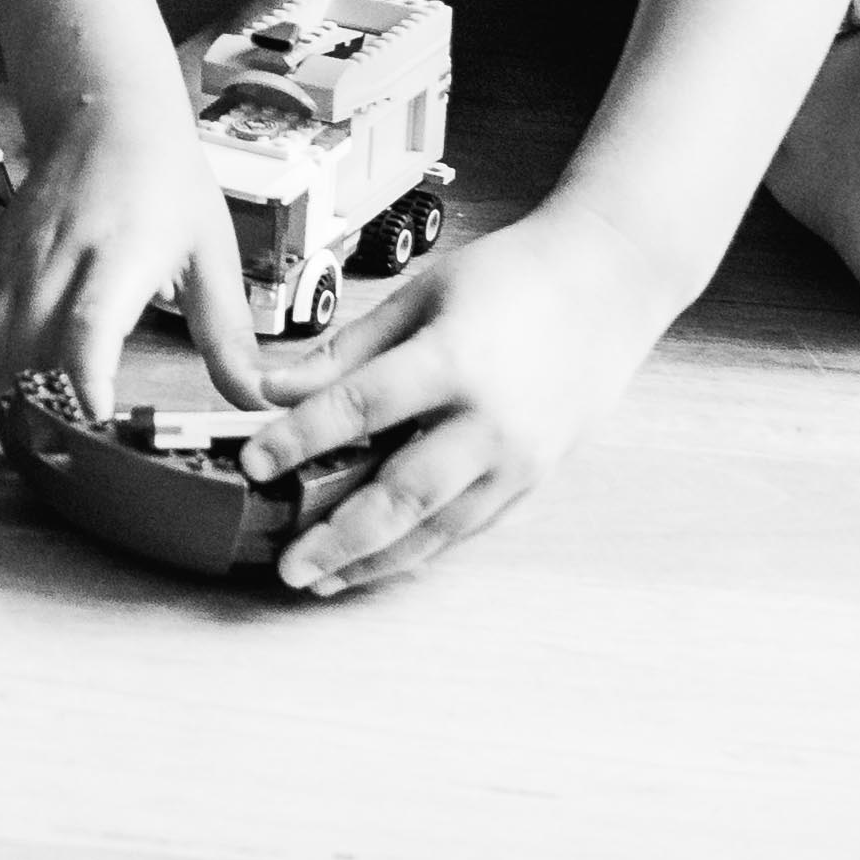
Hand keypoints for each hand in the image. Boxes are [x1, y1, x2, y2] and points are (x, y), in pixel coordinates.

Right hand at [0, 91, 269, 418]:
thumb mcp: (213, 255)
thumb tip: (257, 398)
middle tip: (81, 451)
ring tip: (48, 427)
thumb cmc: (163, 179)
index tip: (96, 424)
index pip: (87, 328)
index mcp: (121, 254)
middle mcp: (61, 257)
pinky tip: (17, 387)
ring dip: (16, 392)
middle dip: (51, 408)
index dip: (85, 383)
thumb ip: (230, 336)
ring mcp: (22, 259)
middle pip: (32, 349)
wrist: (106, 117)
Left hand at [238, 198, 670, 594]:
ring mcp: (520, 461)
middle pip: (403, 494)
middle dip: (338, 537)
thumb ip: (347, 351)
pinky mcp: (536, 482)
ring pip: (439, 529)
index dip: (299, 439)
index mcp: (454, 363)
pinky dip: (422, 550)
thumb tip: (275, 388)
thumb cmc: (509, 279)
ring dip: (377, 560)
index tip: (251, 463)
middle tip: (286, 565)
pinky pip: (471, 528)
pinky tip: (381, 561)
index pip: (361, 409)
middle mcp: (491, 424)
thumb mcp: (420, 295)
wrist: (608, 287)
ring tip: (322, 580)